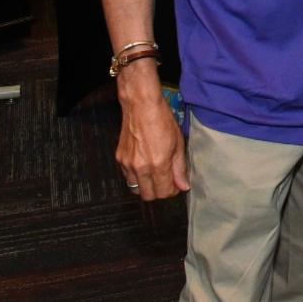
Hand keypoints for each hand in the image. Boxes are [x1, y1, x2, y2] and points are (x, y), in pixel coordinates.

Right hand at [115, 67, 187, 200]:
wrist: (141, 106)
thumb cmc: (162, 121)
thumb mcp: (178, 143)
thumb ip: (179, 168)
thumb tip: (183, 186)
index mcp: (158, 164)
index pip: (164, 192)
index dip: (172, 191)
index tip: (176, 184)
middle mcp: (141, 168)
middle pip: (148, 196)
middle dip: (159, 191)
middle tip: (166, 180)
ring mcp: (127, 164)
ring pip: (136, 189)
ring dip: (147, 186)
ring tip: (155, 173)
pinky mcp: (119, 159)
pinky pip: (128, 178)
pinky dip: (136, 177)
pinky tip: (144, 165)